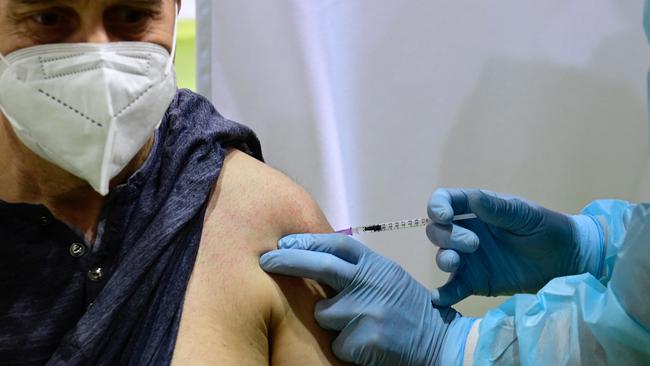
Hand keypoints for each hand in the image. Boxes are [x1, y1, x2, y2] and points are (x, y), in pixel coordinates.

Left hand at [260, 234, 476, 365]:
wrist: (439, 343)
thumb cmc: (407, 309)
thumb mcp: (387, 278)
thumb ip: (358, 269)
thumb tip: (314, 255)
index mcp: (378, 265)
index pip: (337, 245)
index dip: (307, 241)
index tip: (284, 242)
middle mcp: (373, 283)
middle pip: (322, 267)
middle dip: (289, 261)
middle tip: (266, 260)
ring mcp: (368, 311)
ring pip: (323, 313)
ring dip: (330, 321)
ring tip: (358, 326)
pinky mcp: (364, 340)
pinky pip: (334, 342)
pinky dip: (343, 346)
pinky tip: (365, 345)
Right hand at [427, 188, 604, 305]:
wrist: (567, 260)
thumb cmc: (548, 229)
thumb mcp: (526, 215)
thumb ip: (499, 209)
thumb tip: (473, 199)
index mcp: (476, 209)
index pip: (444, 202)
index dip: (437, 207)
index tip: (444, 216)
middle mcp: (466, 232)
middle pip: (437, 231)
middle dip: (447, 236)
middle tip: (474, 244)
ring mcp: (469, 259)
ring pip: (442, 256)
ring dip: (443, 258)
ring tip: (456, 264)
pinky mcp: (475, 282)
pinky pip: (454, 287)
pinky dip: (444, 293)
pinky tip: (439, 298)